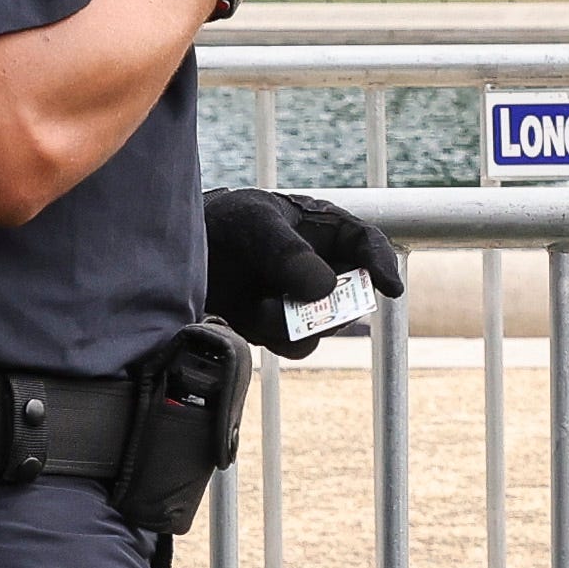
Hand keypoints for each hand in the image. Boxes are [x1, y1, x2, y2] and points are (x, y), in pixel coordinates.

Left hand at [202, 185, 406, 348]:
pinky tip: (247, 315)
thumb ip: (289, 253)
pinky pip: (294, 344)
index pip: (366, 244)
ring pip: (324, 327)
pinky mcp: (280, 326)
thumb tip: (325, 291)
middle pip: (353, 296)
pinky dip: (273, 336)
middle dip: (334, 307)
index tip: (390, 288)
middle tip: (308, 305)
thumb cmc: (223, 223)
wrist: (177, 254)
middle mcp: (322, 267)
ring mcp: (302, 300)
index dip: (382, 265)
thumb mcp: (254, 224)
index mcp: (325, 229)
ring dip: (295, 323)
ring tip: (259, 305)